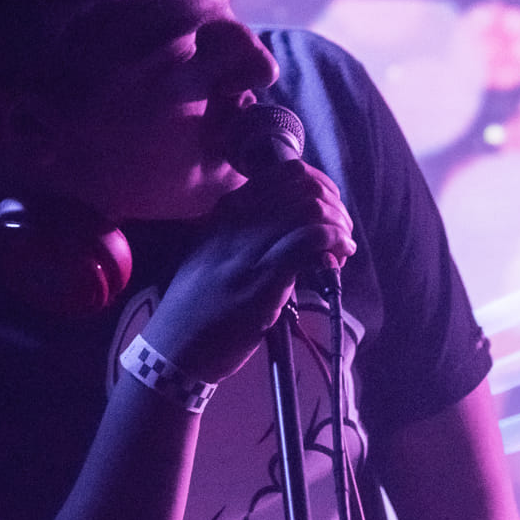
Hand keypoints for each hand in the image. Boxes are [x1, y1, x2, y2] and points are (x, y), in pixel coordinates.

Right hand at [141, 161, 355, 382]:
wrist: (176, 347)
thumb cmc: (197, 308)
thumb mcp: (213, 256)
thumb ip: (246, 236)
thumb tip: (298, 229)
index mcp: (225, 213)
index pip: (284, 173)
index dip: (319, 186)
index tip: (328, 211)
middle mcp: (236, 221)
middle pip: (303, 185)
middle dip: (333, 205)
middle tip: (340, 232)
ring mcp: (248, 247)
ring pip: (310, 207)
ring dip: (338, 224)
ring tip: (343, 246)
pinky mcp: (262, 276)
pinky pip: (309, 239)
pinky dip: (334, 241)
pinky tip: (340, 255)